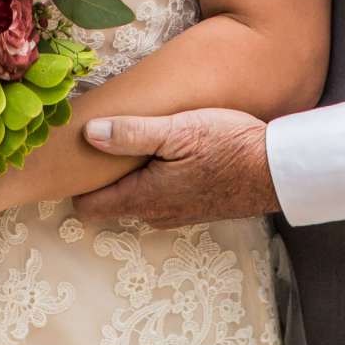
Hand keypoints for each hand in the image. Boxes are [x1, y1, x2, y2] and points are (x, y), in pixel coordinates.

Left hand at [70, 109, 278, 227]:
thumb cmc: (229, 146)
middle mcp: (155, 213)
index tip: (68, 158)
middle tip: (95, 139)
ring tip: (127, 141)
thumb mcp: (177, 130)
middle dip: (99, 176)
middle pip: (109, 201)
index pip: (88, 208)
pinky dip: (150, 178)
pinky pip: (158, 196)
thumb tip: (90, 134)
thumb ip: (131, 134)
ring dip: (127, 175)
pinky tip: (161, 152)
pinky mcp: (193, 205)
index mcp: (143, 198)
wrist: (276, 169)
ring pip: (134, 198)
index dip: (73, 183)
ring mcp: (176, 213)